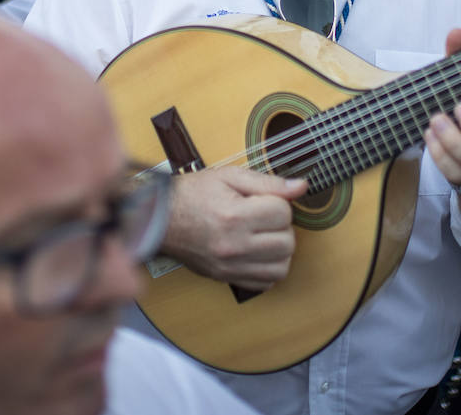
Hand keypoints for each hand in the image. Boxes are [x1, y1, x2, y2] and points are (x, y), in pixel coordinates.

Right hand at [159, 166, 307, 290]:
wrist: (159, 218)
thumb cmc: (192, 194)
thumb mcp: (230, 177)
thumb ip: (268, 182)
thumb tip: (301, 186)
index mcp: (235, 216)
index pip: (283, 213)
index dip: (278, 202)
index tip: (263, 199)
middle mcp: (233, 246)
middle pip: (287, 242)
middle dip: (282, 226)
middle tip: (264, 216)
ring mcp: (229, 266)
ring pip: (281, 267)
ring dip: (279, 249)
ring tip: (263, 235)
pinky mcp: (226, 278)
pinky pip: (265, 283)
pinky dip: (268, 269)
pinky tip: (257, 252)